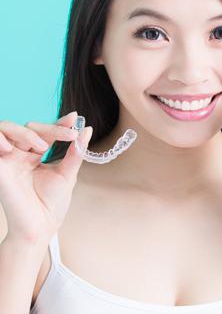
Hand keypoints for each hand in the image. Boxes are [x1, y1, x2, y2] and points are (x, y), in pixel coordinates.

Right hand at [0, 112, 92, 244]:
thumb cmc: (51, 205)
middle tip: (70, 135)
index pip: (46, 132)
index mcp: (36, 155)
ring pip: (8, 128)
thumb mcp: (67, 174)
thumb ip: (75, 152)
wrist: (39, 228)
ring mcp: (9, 159)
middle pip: (30, 128)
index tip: (74, 119)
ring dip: (26, 132)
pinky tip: (10, 147)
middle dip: (51, 129)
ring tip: (42, 146)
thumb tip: (86, 130)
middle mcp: (21, 155)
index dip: (59, 123)